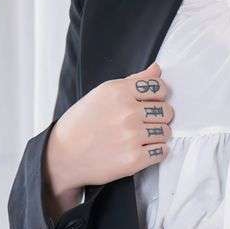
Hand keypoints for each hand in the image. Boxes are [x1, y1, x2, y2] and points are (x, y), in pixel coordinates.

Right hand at [46, 62, 173, 193]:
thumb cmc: (82, 123)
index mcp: (119, 91)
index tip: (150, 103)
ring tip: (140, 138)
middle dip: (159, 117)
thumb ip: (133, 81)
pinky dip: (156, 152)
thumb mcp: (102, 94)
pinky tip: (141, 150)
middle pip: (167, 111)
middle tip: (144, 123)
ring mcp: (131, 136)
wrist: (62, 155)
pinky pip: (162, 152)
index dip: (159, 96)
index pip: (160, 87)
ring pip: (166, 132)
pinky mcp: (133, 159)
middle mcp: (127, 112)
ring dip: (157, 136)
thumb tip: (157, 69)